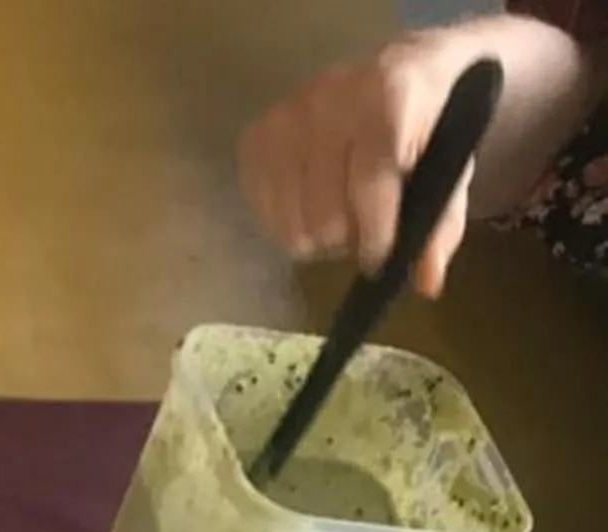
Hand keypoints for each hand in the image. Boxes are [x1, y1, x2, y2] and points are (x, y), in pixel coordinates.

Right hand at [238, 23, 506, 292]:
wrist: (400, 72)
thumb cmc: (428, 127)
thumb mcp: (450, 167)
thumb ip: (440, 224)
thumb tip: (427, 282)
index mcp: (388, 97)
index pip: (369, 185)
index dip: (376, 234)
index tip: (380, 255)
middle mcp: (329, 98)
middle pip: (323, 214)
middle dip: (343, 237)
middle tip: (358, 227)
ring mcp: (287, 116)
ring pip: (289, 221)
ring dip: (313, 236)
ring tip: (334, 218)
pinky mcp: (259, 134)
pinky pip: (260, 208)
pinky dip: (283, 222)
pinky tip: (307, 206)